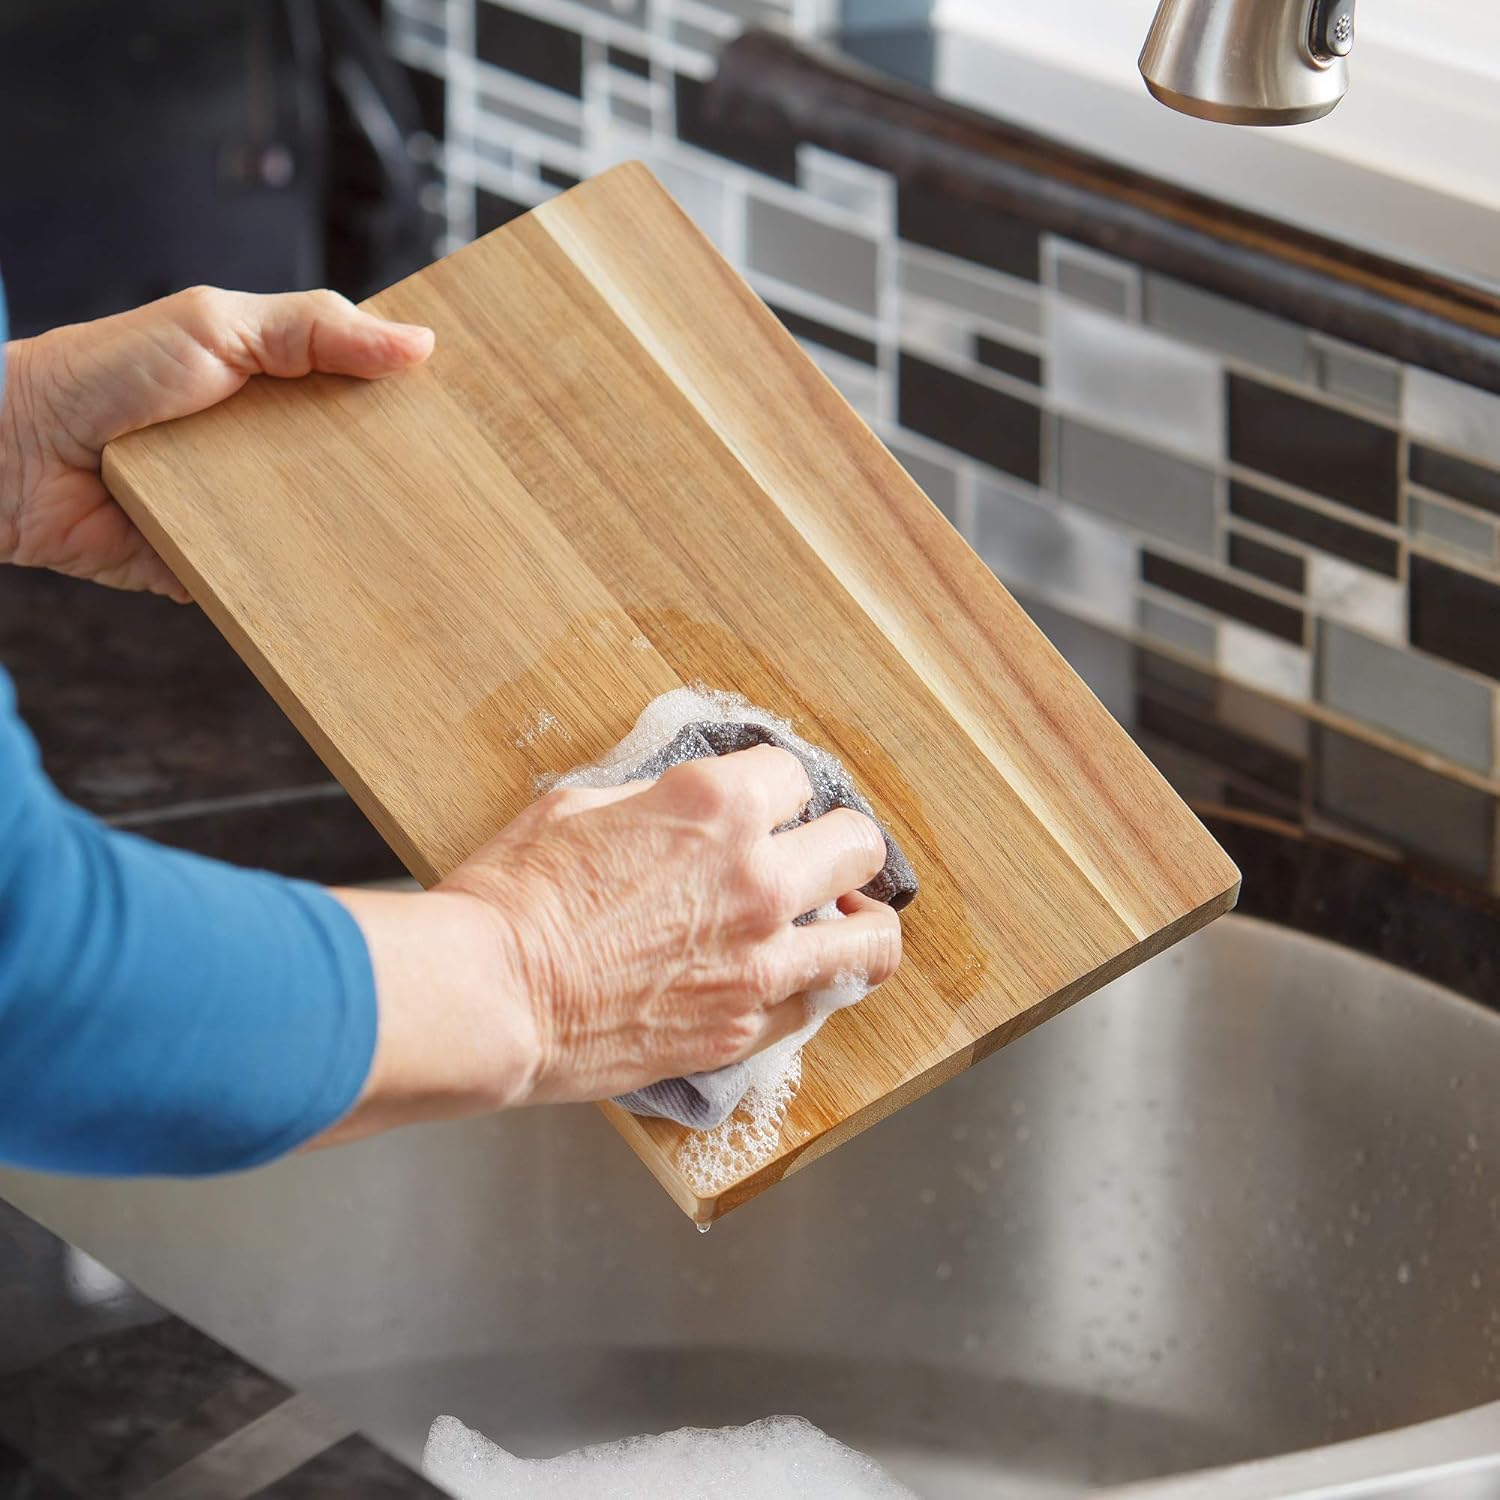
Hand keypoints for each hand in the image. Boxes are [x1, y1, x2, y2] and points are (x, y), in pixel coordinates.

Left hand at [0, 286, 433, 599]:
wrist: (18, 457)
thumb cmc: (105, 374)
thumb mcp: (219, 325)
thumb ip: (315, 328)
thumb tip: (420, 345)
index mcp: (276, 389)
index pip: (361, 398)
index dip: (411, 408)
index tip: (472, 421)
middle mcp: (268, 452)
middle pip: (358, 473)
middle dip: (406, 486)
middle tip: (471, 502)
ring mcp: (247, 513)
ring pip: (329, 536)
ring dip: (367, 546)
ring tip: (435, 560)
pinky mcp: (222, 570)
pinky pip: (279, 587)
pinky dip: (311, 595)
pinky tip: (366, 601)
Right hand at [324, 746, 903, 1138]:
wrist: (492, 996)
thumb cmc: (516, 897)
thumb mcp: (580, 806)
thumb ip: (655, 800)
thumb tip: (680, 807)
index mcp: (717, 805)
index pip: (795, 774)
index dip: (775, 787)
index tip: (765, 804)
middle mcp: (758, 877)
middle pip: (858, 844)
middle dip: (838, 844)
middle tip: (815, 857)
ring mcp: (762, 959)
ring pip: (870, 936)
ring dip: (857, 920)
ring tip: (837, 922)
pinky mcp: (747, 1026)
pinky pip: (820, 1002)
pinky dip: (815, 985)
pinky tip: (795, 977)